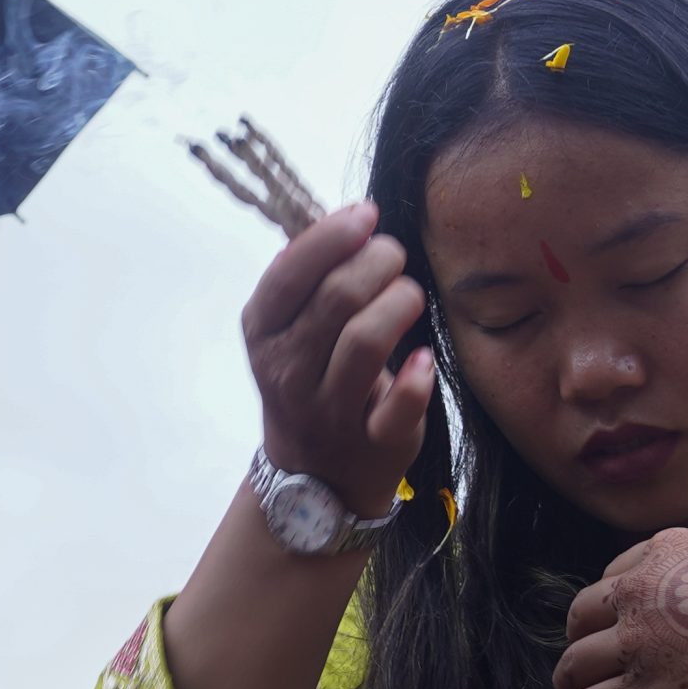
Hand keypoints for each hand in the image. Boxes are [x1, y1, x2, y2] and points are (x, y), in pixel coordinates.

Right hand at [242, 202, 436, 515]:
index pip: (290, 273)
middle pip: (337, 298)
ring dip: (400, 304)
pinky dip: (418, 379)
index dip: (333, 235)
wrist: (314, 474)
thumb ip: (308, 277)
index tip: (367, 214)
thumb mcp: (289, 329)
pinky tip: (425, 360)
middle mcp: (287, 372)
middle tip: (395, 258)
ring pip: (366, 341)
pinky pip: (398, 406)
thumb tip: (344, 217)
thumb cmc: (312, 378)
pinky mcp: (372, 442)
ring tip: (410, 296)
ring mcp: (327, 411)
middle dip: (378, 263)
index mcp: (263, 333)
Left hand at [553, 530, 687, 688]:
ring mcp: (638, 641)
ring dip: (568, 677)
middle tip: (584, 653)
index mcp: (663, 550)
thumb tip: (679, 607)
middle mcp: (640, 589)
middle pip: (583, 612)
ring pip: (577, 660)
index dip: (609, 603)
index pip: (614, 575)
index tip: (608, 620)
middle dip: (579, 635)